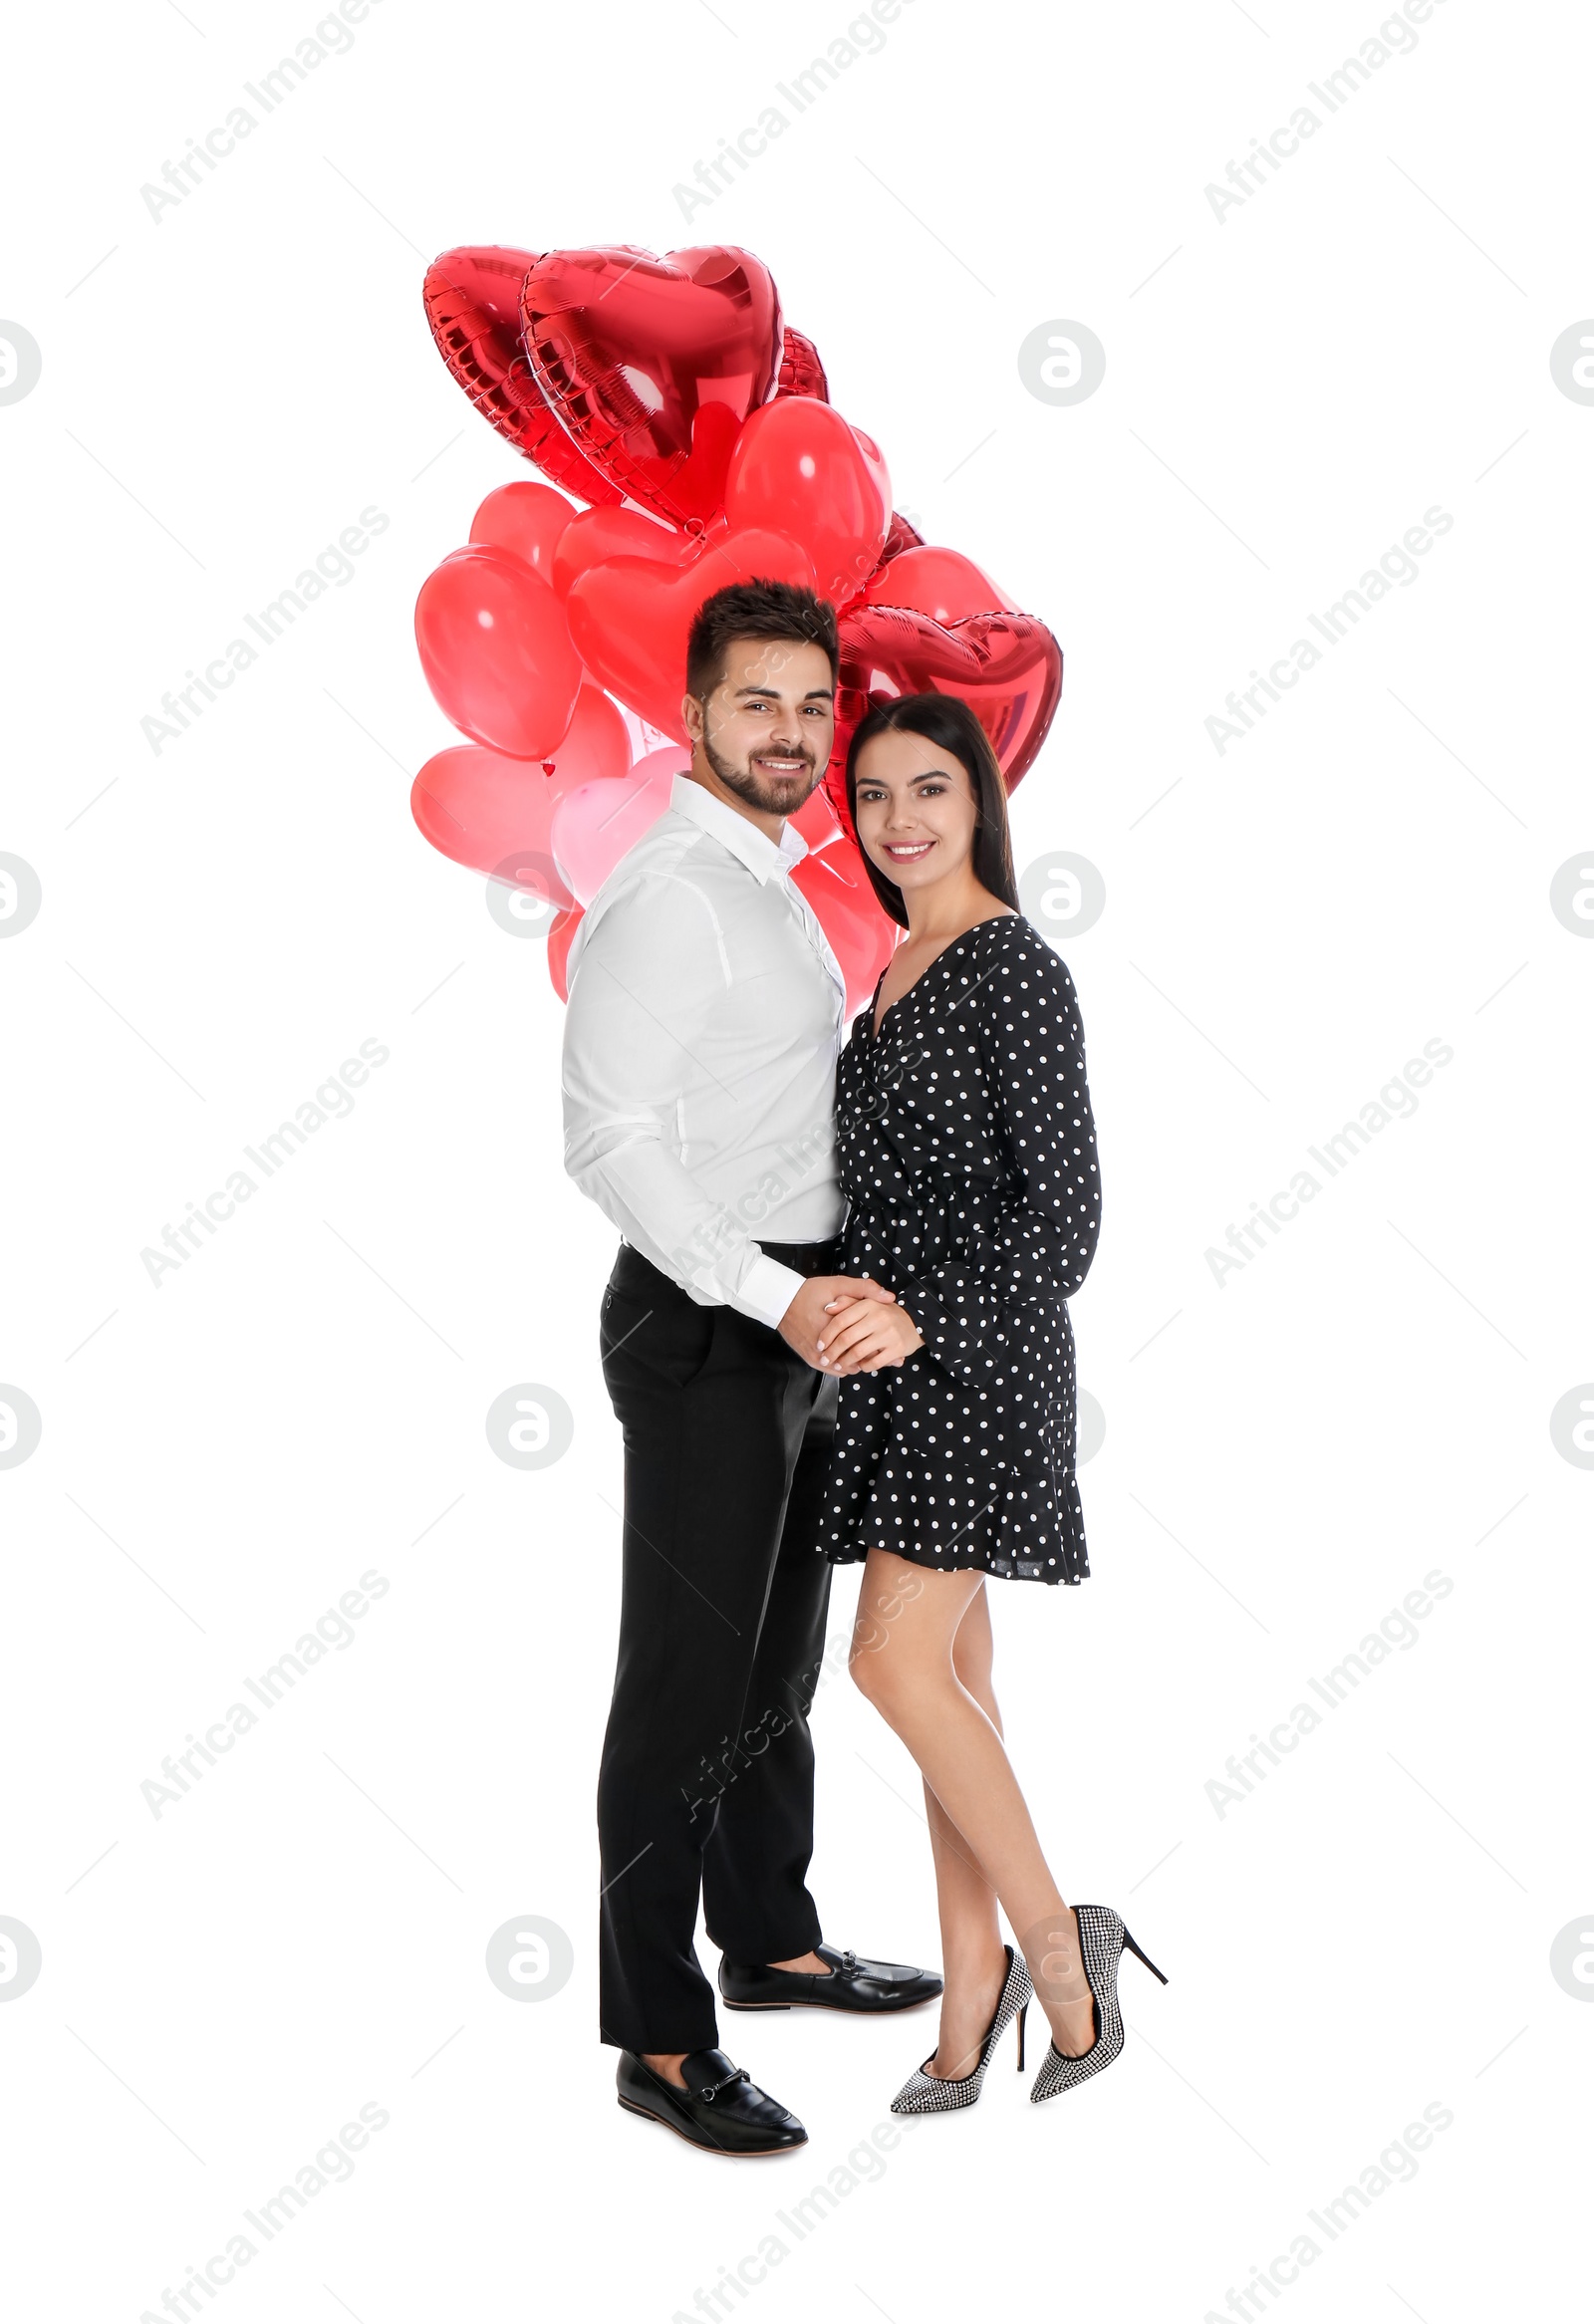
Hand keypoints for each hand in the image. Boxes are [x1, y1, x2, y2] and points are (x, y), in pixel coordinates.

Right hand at [777, 1275, 894, 1369]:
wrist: (780, 1302)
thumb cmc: (809, 1292)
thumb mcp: (838, 1284)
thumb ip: (865, 1289)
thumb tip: (890, 1297)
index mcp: (837, 1327)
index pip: (867, 1344)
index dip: (882, 1347)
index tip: (892, 1348)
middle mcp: (826, 1346)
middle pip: (858, 1359)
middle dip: (872, 1357)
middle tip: (886, 1355)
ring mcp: (817, 1355)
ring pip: (846, 1368)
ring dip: (857, 1363)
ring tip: (868, 1355)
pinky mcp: (811, 1359)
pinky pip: (834, 1370)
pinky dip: (844, 1366)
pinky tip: (850, 1357)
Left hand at [817, 1296, 923, 1373]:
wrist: (915, 1321)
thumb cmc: (884, 1313)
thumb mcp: (866, 1301)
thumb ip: (847, 1302)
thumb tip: (827, 1308)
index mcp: (868, 1304)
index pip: (840, 1321)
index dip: (827, 1335)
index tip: (819, 1345)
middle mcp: (879, 1317)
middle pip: (846, 1339)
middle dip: (832, 1352)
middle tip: (825, 1359)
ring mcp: (889, 1333)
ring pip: (857, 1353)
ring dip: (844, 1362)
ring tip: (838, 1365)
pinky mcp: (897, 1348)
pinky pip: (873, 1363)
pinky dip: (863, 1367)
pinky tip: (859, 1366)